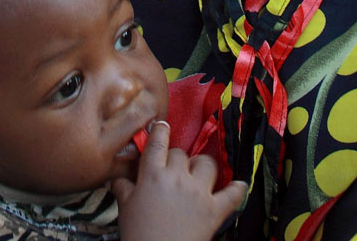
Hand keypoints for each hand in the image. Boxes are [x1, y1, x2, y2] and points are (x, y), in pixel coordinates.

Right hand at [111, 121, 247, 240]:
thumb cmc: (138, 233)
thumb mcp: (125, 208)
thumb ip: (123, 188)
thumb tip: (117, 178)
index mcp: (153, 174)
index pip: (158, 142)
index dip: (161, 131)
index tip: (163, 127)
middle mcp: (178, 177)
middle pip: (180, 153)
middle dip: (175, 159)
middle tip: (171, 170)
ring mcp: (199, 192)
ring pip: (206, 164)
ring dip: (201, 166)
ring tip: (197, 174)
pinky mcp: (214, 209)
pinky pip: (232, 194)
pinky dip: (237, 189)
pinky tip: (239, 185)